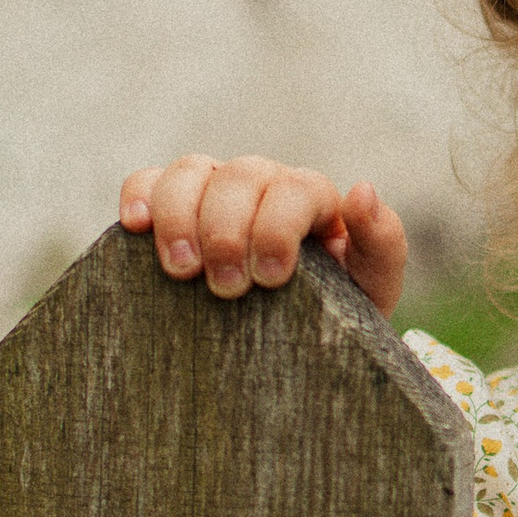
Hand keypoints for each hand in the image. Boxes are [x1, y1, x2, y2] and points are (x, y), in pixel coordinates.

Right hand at [118, 154, 408, 315]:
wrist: (298, 344)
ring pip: (191, 172)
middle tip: (227, 289)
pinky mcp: (172, 209)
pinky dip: (139, 195)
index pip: (296, 188)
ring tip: (182, 270)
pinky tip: (135, 226)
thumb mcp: (372, 286)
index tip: (271, 278)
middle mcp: (263, 185)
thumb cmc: (339, 312)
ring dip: (180, 216)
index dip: (278, 226)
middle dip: (229, 231)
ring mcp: (214, 192)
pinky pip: (149, 181)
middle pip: (240, 176)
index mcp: (312, 199)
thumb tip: (362, 189)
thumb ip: (382, 242)